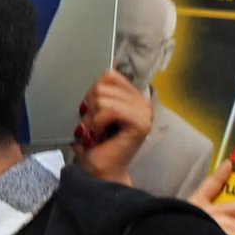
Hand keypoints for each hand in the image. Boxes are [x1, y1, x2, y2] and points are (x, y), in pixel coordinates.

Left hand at [70, 68, 154, 182]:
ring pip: (103, 97)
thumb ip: (99, 89)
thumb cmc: (93, 144)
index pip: (109, 75)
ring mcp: (144, 112)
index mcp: (133, 97)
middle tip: (94, 127)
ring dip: (92, 118)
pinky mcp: (141, 123)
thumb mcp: (92, 110)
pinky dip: (98, 123)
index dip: (93, 92)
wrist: (98, 171)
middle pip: (103, 84)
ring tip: (96, 132)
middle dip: (90, 107)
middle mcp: (143, 101)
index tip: (92, 113)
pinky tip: (100, 135)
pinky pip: (110, 110)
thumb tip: (112, 62)